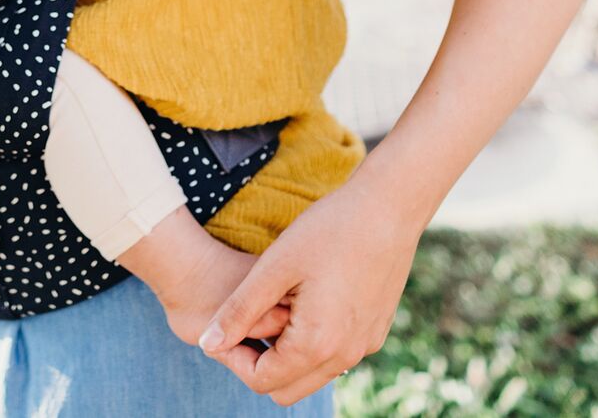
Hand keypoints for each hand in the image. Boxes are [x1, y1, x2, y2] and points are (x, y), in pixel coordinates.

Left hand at [196, 173, 421, 404]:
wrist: (390, 207)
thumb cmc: (329, 230)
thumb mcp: (274, 268)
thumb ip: (239, 311)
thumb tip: (207, 344)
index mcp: (317, 344)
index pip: (261, 381)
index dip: (233, 359)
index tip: (223, 325)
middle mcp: (345, 356)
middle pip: (287, 389)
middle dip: (259, 362)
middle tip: (247, 320)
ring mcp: (365, 345)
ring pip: (312, 373)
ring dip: (286, 352)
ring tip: (276, 304)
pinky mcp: (375, 330)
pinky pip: (335, 355)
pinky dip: (313, 342)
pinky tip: (305, 299)